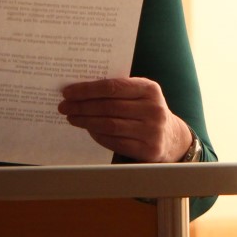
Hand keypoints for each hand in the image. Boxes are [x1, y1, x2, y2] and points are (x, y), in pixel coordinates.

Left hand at [57, 77, 193, 162]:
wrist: (171, 136)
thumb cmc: (147, 110)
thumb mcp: (140, 94)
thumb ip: (118, 90)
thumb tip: (81, 90)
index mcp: (150, 89)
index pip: (113, 87)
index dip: (88, 90)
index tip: (68, 92)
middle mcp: (153, 109)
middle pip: (108, 107)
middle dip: (82, 106)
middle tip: (64, 107)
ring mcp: (152, 131)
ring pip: (109, 125)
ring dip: (86, 121)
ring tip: (72, 118)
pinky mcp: (148, 150)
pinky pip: (115, 142)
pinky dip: (97, 135)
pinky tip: (88, 130)